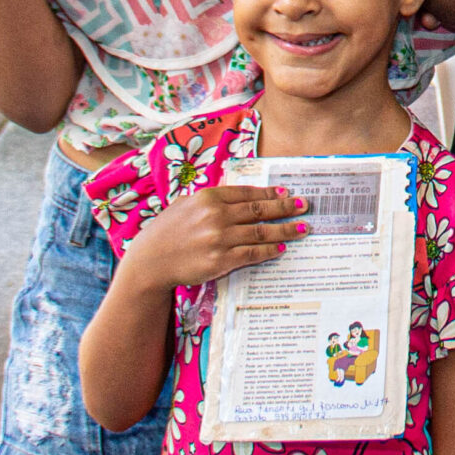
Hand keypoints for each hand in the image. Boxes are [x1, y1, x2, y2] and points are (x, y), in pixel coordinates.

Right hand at [125, 185, 309, 290]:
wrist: (150, 262)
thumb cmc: (167, 232)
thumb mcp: (186, 206)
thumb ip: (212, 200)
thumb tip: (241, 197)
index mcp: (208, 198)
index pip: (247, 193)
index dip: (270, 193)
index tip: (287, 192)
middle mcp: (215, 216)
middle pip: (259, 210)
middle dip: (285, 207)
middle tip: (305, 206)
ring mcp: (219, 239)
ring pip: (261, 232)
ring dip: (285, 229)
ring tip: (301, 228)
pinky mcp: (220, 261)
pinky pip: (252, 253)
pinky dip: (269, 250)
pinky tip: (281, 247)